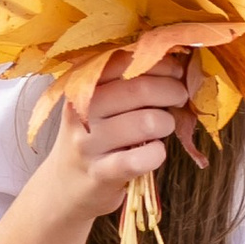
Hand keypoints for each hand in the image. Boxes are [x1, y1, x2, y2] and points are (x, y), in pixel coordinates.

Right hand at [39, 52, 195, 219]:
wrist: (65, 184)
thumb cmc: (94, 137)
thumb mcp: (99, 104)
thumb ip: (128, 82)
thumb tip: (176, 65)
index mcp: (83, 85)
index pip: (124, 59)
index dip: (159, 62)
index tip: (176, 70)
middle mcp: (83, 110)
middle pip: (140, 89)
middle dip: (172, 91)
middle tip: (179, 98)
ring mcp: (89, 143)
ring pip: (147, 122)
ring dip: (167, 123)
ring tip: (164, 126)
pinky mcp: (100, 173)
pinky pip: (141, 159)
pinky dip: (158, 154)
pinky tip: (155, 152)